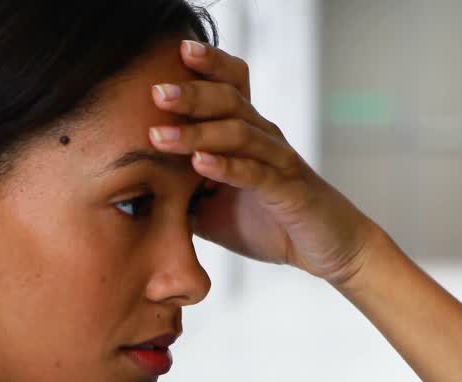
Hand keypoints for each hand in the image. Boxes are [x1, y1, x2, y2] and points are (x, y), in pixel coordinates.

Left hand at [150, 40, 383, 285]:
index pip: (231, 85)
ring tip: (160, 134)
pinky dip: (227, 167)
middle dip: (191, 93)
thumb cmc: (271, 223)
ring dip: (197, 132)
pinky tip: (200, 164)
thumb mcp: (215, 208)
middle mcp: (266, 138)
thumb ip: (181, 193)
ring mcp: (279, 162)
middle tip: (155, 91)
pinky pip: (256, 173)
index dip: (208, 64)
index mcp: (249, 133)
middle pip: (230, 100)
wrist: (327, 249)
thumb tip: (135, 192)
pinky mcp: (289, 191)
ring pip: (239, 133)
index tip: (175, 51)